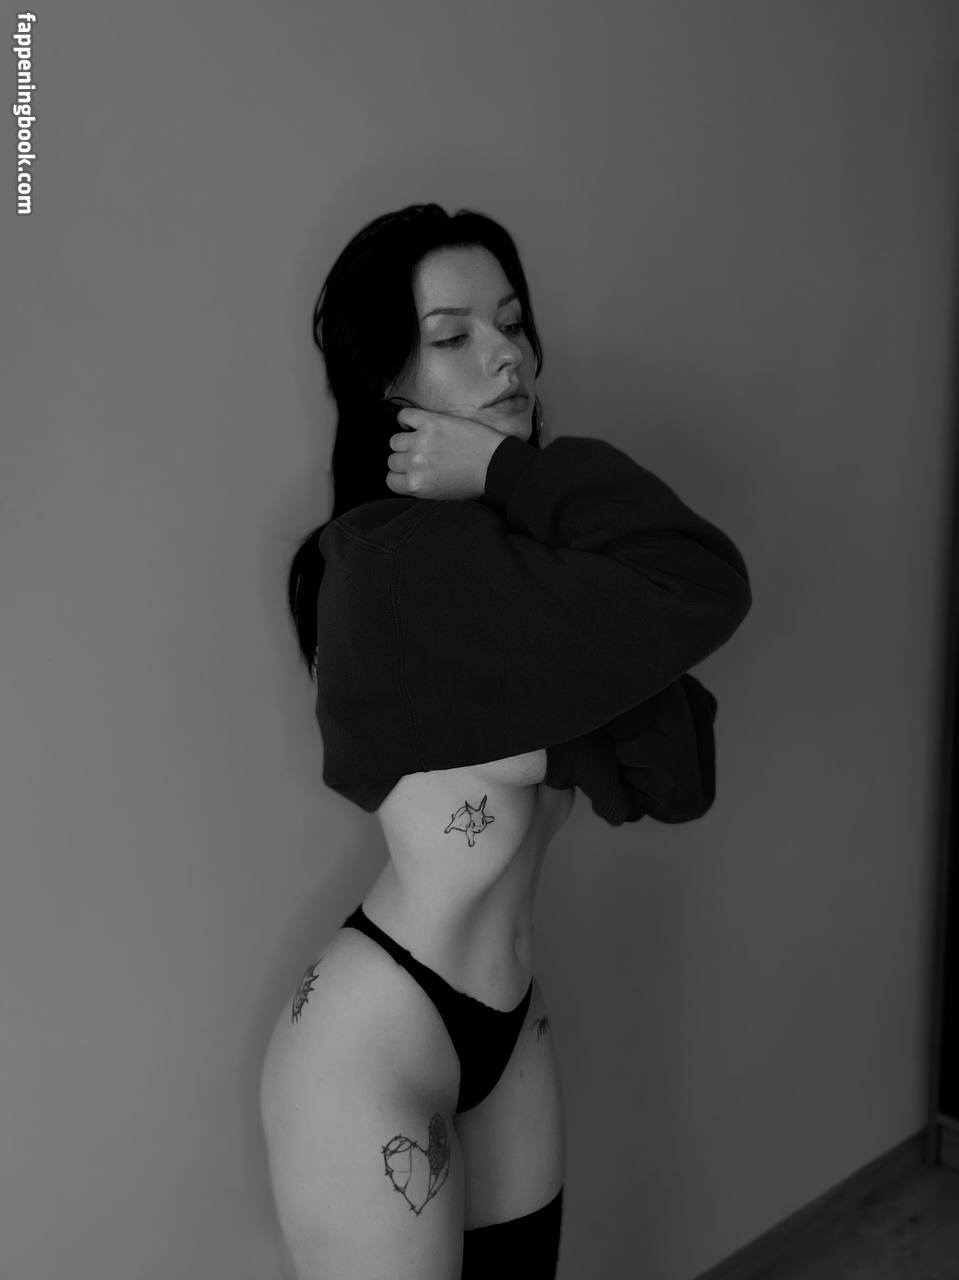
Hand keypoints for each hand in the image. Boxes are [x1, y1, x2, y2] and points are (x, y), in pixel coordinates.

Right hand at [385, 407, 504, 500]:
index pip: (390, 480)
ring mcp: (421, 441)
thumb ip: (419, 485)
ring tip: (421, 441)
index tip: (409, 471)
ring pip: (395, 440)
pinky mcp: (430, 422)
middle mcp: (414, 464)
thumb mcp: (440, 494)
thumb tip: (406, 475)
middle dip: (404, 459)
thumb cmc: (473, 481)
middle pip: (392, 460)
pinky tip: (415, 424)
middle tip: (421, 457)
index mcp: (416, 485)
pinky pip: (404, 415)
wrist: (496, 464)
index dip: (400, 475)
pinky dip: (405, 419)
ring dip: (405, 441)